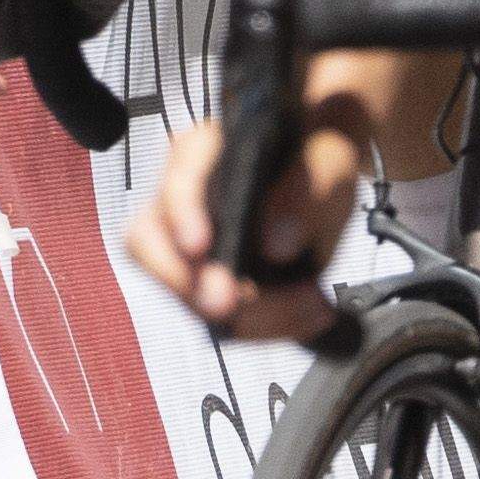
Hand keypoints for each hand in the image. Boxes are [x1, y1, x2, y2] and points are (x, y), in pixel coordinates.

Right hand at [130, 80, 375, 343]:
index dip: (182, 215)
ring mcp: (185, 245)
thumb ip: (306, 193)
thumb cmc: (316, 158)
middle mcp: (178, 199)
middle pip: (151, 247)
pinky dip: (267, 325)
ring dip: (247, 317)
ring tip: (311, 306)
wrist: (323, 181)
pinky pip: (219, 318)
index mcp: (201, 153)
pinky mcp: (206, 282)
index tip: (199, 247)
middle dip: (190, 286)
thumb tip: (277, 246)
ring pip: (186, 294)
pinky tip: (310, 312)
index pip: (175, 181)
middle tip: (235, 307)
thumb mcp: (327, 161)